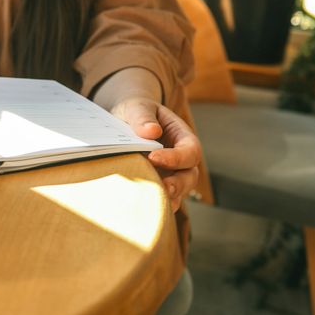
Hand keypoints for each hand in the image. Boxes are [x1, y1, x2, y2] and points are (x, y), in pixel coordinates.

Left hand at [110, 97, 200, 211]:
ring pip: (179, 190)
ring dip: (169, 197)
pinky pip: (163, 197)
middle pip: (189, 175)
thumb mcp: (137, 107)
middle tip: (162, 187)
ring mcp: (170, 173)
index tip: (153, 158)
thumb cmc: (135, 111)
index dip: (176, 157)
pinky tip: (145, 207)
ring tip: (155, 202)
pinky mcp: (157, 183)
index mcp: (182, 136)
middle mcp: (180, 158)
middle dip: (178, 184)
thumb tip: (152, 131)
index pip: (190, 150)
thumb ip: (143, 116)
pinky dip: (158, 203)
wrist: (124, 121)